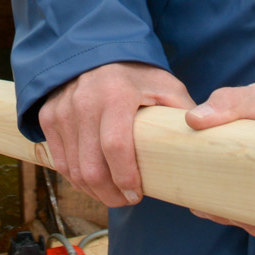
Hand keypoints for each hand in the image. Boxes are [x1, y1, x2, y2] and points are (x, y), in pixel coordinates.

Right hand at [38, 62, 194, 207]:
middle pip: (90, 166)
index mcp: (115, 93)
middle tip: (127, 200)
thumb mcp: (166, 86)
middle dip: (109, 194)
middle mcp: (83, 100)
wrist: (97, 53)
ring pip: (73, 169)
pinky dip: (76, 178)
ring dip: (93, 191)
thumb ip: (186, 112)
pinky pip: (60, 161)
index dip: (126, 178)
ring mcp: (62, 109)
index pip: (115, 146)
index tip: (138, 194)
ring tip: (112, 194)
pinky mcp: (48, 116)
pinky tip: (93, 181)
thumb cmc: (138, 76)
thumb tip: (206, 143)